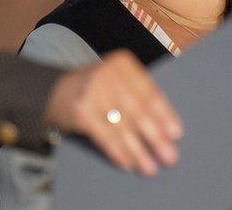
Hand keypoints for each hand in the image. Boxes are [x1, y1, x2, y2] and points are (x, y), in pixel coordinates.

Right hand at [44, 50, 182, 176]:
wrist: (54, 92)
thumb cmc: (97, 90)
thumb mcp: (117, 82)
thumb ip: (138, 96)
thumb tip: (167, 131)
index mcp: (123, 64)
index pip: (149, 92)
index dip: (164, 114)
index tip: (176, 134)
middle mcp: (108, 74)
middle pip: (138, 110)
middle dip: (155, 137)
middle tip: (170, 157)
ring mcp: (92, 91)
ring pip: (122, 126)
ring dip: (138, 150)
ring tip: (150, 168)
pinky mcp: (80, 110)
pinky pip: (104, 135)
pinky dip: (118, 151)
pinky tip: (128, 163)